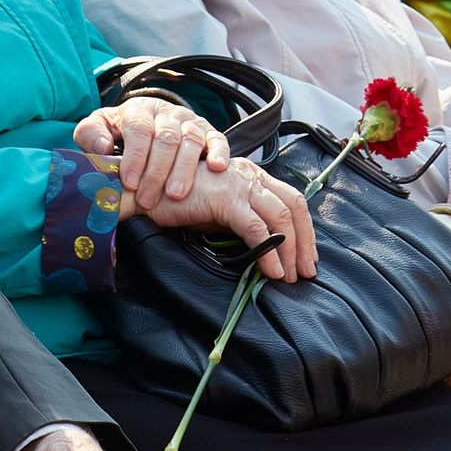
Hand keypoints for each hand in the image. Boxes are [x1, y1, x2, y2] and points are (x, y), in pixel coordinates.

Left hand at [72, 97, 229, 213]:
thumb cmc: (121, 134)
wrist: (149, 123)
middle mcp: (166, 113)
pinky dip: (219, 153)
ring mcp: (190, 121)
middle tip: (148, 199)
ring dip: (184, 169)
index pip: (139, 129)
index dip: (135, 156)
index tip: (129, 182)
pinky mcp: (209, 132)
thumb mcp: (99, 130)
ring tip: (175, 194)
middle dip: (156, 171)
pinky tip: (216, 168)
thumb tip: (102, 148)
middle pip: (165, 138)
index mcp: (138, 109)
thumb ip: (92, 134)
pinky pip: (218, 139)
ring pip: (191, 140)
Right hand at [141, 152, 318, 281]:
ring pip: (280, 217)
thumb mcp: (219, 211)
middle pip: (293, 206)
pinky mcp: (224, 198)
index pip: (291, 199)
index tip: (305, 257)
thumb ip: (244, 220)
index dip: (304, 229)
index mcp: (251, 175)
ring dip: (290, 250)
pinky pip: (256, 228)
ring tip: (289, 275)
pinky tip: (271, 270)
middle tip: (304, 271)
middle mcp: (250, 174)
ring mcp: (238, 184)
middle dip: (304, 241)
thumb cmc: (178, 202)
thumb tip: (268, 248)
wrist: (145, 193)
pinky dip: (268, 251)